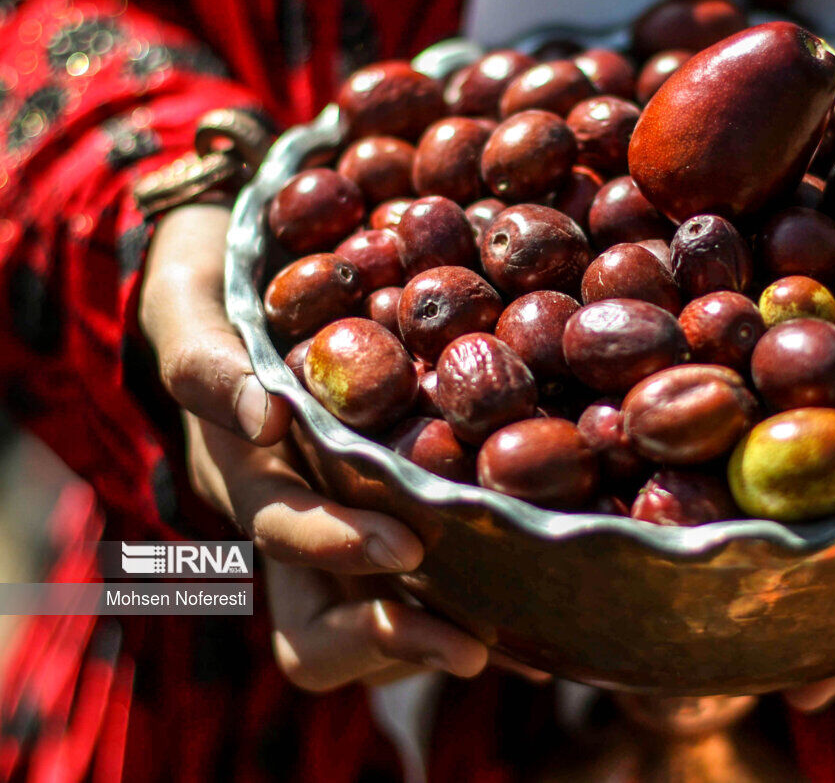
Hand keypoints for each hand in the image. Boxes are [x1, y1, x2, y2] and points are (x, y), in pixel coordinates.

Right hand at [141, 204, 503, 688]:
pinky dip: (487, 603)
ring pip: (385, 620)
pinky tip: (550, 616)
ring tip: (521, 636)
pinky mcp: (407, 519)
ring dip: (443, 633)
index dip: (335, 552)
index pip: (282, 541)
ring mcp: (351, 530)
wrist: (241, 283)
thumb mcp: (191, 309)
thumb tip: (266, 413)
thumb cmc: (212, 290)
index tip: (403, 544)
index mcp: (252, 479)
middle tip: (472, 644)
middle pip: (320, 630)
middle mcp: (300, 524)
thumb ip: (210, 363)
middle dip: (392, 640)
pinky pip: (441, 583)